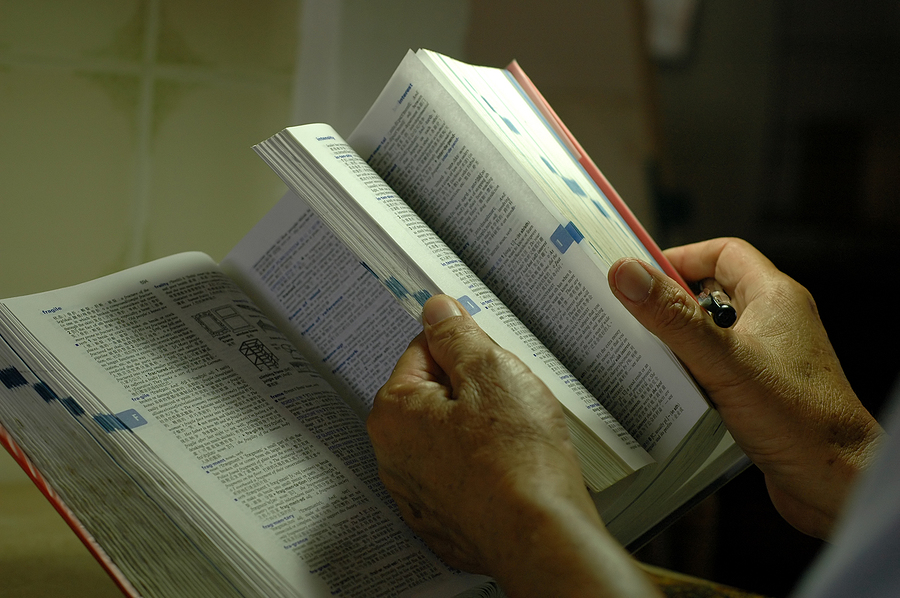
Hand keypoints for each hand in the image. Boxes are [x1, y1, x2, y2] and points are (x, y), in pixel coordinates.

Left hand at [368, 295, 660, 597]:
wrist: (540, 537)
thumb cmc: (517, 460)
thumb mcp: (492, 370)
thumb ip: (457, 335)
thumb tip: (436, 311)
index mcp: (395, 412)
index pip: (422, 351)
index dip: (463, 349)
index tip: (488, 359)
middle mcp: (393, 455)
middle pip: (432, 396)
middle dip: (470, 391)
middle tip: (508, 403)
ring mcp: (416, 494)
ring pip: (446, 438)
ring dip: (475, 431)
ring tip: (513, 440)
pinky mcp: (441, 521)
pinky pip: (458, 477)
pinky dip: (480, 470)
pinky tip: (507, 471)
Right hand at [608, 237, 884, 538]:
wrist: (837, 484)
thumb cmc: (800, 421)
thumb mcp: (724, 362)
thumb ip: (673, 318)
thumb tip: (627, 274)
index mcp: (774, 298)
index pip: (723, 253)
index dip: (681, 258)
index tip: (641, 275)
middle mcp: (773, 322)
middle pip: (710, 293)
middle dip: (670, 304)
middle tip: (631, 315)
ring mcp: (767, 357)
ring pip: (709, 333)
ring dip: (676, 341)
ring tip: (641, 353)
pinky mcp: (759, 390)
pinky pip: (714, 367)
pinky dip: (689, 372)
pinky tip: (666, 390)